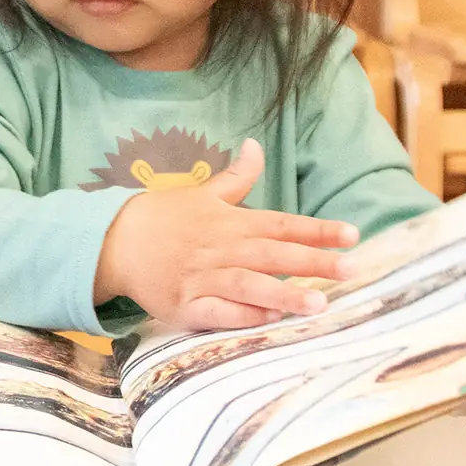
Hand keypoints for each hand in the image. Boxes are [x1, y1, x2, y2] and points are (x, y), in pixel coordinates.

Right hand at [93, 139, 359, 329]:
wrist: (113, 242)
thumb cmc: (162, 218)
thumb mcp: (201, 193)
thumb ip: (236, 177)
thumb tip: (256, 146)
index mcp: (229, 222)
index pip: (282, 223)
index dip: (318, 229)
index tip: (352, 235)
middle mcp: (221, 249)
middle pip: (274, 254)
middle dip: (314, 262)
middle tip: (352, 269)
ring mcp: (203, 278)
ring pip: (250, 286)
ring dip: (285, 294)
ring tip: (320, 304)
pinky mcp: (185, 305)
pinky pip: (219, 312)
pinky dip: (244, 316)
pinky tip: (269, 319)